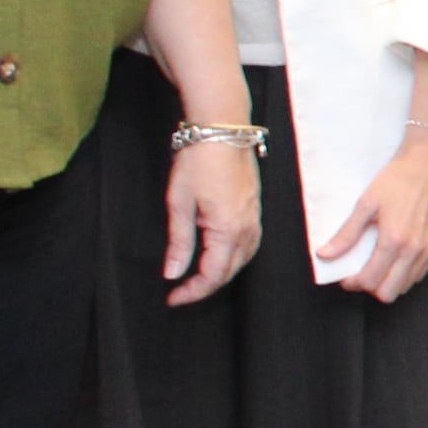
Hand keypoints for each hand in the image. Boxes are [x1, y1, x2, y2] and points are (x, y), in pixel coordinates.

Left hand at [161, 137, 262, 307]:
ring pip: (243, 259)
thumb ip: (179, 242)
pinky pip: (250, 244)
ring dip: (222, 273)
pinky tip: (220, 255)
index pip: (213, 274)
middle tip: (180, 291)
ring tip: (198, 278)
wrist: (222, 129)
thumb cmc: (198, 161)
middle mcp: (247, 228)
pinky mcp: (255, 208)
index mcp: (228, 229)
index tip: (173, 298)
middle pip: (230, 271)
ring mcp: (254, 218)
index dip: (192, 291)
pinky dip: (234, 257)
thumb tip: (173, 272)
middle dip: (206, 286)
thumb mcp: (179, 203)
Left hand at [321, 132, 427, 301]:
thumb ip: (347, 234)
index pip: (370, 280)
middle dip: (371, 287)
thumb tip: (325, 255)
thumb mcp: (366, 203)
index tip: (346, 276)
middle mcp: (415, 249)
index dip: (353, 283)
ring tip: (378, 265)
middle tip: (360, 273)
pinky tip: (396, 257)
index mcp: (394, 240)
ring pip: (406, 285)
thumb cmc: (398, 179)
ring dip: (389, 281)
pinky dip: (405, 273)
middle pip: (389, 292)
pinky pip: (421, 273)